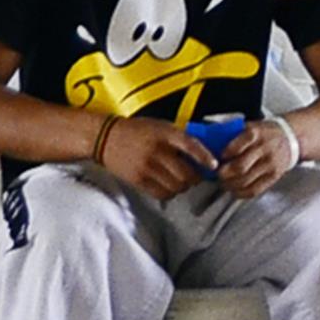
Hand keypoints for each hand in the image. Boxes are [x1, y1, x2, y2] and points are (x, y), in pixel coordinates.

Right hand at [95, 116, 214, 203]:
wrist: (105, 138)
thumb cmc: (138, 130)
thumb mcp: (161, 126)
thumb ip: (180, 137)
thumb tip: (205, 150)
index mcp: (165, 134)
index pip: (191, 146)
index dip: (205, 157)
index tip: (214, 165)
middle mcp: (156, 151)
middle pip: (186, 173)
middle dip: (196, 178)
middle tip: (198, 176)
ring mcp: (145, 167)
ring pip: (176, 186)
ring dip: (184, 186)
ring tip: (183, 181)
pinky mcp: (137, 180)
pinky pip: (161, 193)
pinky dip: (170, 193)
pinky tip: (170, 186)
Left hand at [219, 118, 301, 199]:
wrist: (291, 137)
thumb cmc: (265, 133)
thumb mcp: (251, 126)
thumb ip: (233, 134)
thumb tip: (210, 144)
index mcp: (256, 134)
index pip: (236, 147)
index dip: (224, 155)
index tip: (218, 158)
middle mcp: (264, 149)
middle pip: (239, 167)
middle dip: (223, 174)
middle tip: (217, 174)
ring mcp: (270, 164)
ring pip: (245, 181)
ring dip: (229, 185)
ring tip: (224, 183)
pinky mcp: (274, 176)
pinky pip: (255, 190)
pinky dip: (241, 193)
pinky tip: (234, 190)